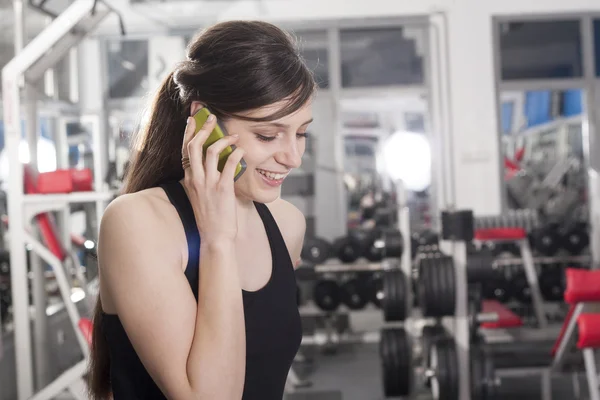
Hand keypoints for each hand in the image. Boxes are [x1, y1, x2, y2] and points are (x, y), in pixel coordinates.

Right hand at [181, 110, 244, 242]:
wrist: (214, 237)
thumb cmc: (210, 218)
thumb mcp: (199, 196)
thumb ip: (201, 180)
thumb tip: (210, 166)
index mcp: (189, 179)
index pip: (185, 150)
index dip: (188, 133)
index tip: (192, 120)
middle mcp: (196, 179)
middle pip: (194, 146)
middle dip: (203, 128)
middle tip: (213, 118)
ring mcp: (209, 184)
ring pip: (210, 151)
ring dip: (223, 139)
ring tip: (234, 135)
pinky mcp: (223, 189)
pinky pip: (229, 164)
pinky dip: (236, 153)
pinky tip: (241, 150)